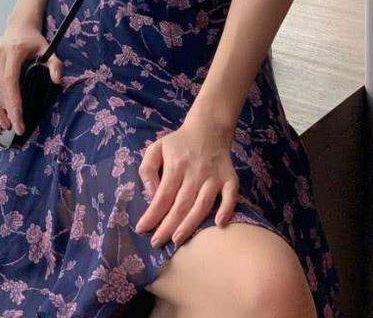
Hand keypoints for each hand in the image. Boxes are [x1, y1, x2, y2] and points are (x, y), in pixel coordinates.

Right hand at [0, 21, 63, 135]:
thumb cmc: (33, 40)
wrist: (18, 27)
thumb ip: (54, 64)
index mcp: (12, 53)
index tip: (18, 122)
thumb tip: (57, 80)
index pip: (10, 82)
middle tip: (10, 128)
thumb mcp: (47, 48)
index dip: (12, 104)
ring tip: (0, 126)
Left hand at [134, 111, 238, 247]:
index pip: (162, 196)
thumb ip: (148, 169)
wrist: (208, 128)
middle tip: (157, 244)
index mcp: (176, 165)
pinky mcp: (230, 177)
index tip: (142, 229)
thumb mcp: (156, 148)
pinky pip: (230, 195)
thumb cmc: (179, 143)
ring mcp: (214, 176)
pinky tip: (219, 223)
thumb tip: (152, 195)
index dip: (152, 214)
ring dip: (190, 224)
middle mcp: (195, 172)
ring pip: (202, 204)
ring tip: (178, 240)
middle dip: (168, 226)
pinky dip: (227, 209)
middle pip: (181, 204)